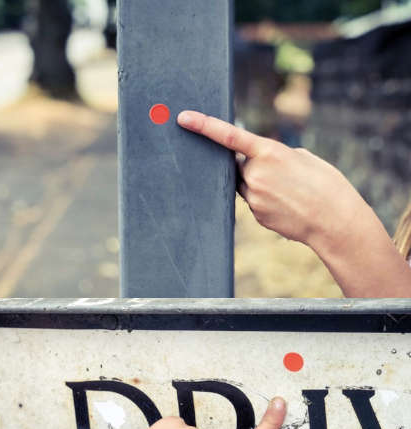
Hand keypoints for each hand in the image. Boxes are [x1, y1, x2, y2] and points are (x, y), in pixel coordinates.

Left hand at [177, 110, 370, 252]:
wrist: (335, 219)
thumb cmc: (325, 183)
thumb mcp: (303, 157)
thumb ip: (276, 154)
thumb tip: (257, 161)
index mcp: (269, 152)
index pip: (228, 136)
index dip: (203, 125)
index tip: (183, 118)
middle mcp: (255, 173)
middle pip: (240, 165)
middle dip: (253, 165)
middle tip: (281, 174)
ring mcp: (253, 196)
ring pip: (245, 184)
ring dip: (259, 183)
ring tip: (288, 191)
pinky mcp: (255, 213)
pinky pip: (253, 201)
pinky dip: (265, 200)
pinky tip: (287, 205)